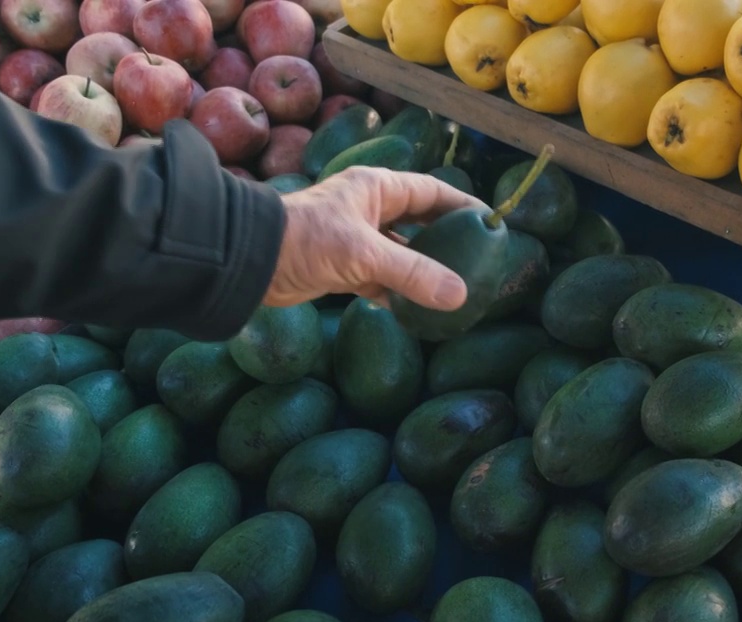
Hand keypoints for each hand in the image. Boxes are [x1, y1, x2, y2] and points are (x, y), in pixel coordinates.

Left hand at [264, 166, 490, 308]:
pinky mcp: (346, 269)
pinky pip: (384, 280)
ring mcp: (358, 240)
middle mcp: (370, 210)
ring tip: (458, 291)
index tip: (491, 224)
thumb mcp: (364, 254)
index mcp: (377, 189)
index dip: (463, 205)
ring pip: (404, 255)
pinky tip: (421, 311)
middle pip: (421, 223)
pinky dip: (401, 294)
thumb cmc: (306, 240)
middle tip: (480, 261)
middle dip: (448, 242)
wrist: (250, 262)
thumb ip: (413, 273)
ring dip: (425, 273)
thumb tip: (459, 296)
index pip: (432, 192)